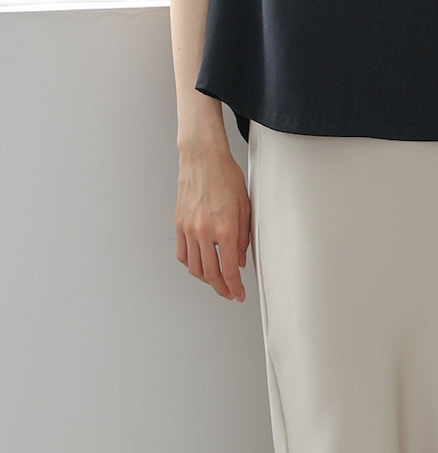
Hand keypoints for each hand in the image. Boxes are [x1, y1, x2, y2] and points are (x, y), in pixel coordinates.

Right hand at [176, 142, 250, 301]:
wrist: (203, 157)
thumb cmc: (226, 176)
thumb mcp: (245, 206)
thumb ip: (243, 236)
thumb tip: (240, 260)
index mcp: (225, 228)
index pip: (229, 270)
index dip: (234, 287)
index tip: (239, 295)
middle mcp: (204, 232)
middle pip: (210, 274)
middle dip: (221, 288)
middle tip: (229, 293)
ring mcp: (189, 229)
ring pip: (194, 267)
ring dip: (206, 279)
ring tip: (216, 281)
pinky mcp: (179, 224)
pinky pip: (182, 253)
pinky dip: (191, 264)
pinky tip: (199, 264)